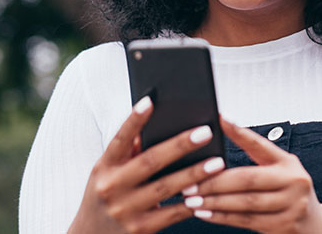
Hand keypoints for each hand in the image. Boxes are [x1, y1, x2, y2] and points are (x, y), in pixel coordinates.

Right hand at [68, 96, 225, 233]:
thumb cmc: (105, 196)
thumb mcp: (108, 171)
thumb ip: (128, 150)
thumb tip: (152, 122)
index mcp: (104, 166)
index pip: (120, 138)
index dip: (134, 119)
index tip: (151, 100)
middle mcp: (112, 186)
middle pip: (150, 161)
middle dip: (180, 145)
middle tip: (205, 132)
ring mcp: (126, 210)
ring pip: (166, 188)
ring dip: (194, 173)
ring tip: (217, 162)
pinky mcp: (140, 230)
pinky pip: (172, 214)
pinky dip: (190, 203)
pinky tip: (208, 192)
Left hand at [182, 117, 321, 232]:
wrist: (313, 223)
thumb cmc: (288, 191)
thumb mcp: (279, 169)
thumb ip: (255, 156)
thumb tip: (222, 130)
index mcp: (288, 163)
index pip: (260, 144)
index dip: (240, 132)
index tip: (220, 120)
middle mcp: (292, 182)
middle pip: (248, 179)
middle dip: (215, 182)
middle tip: (191, 182)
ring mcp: (290, 206)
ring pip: (245, 203)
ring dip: (214, 202)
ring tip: (192, 199)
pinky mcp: (283, 226)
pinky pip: (246, 221)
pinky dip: (222, 217)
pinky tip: (206, 213)